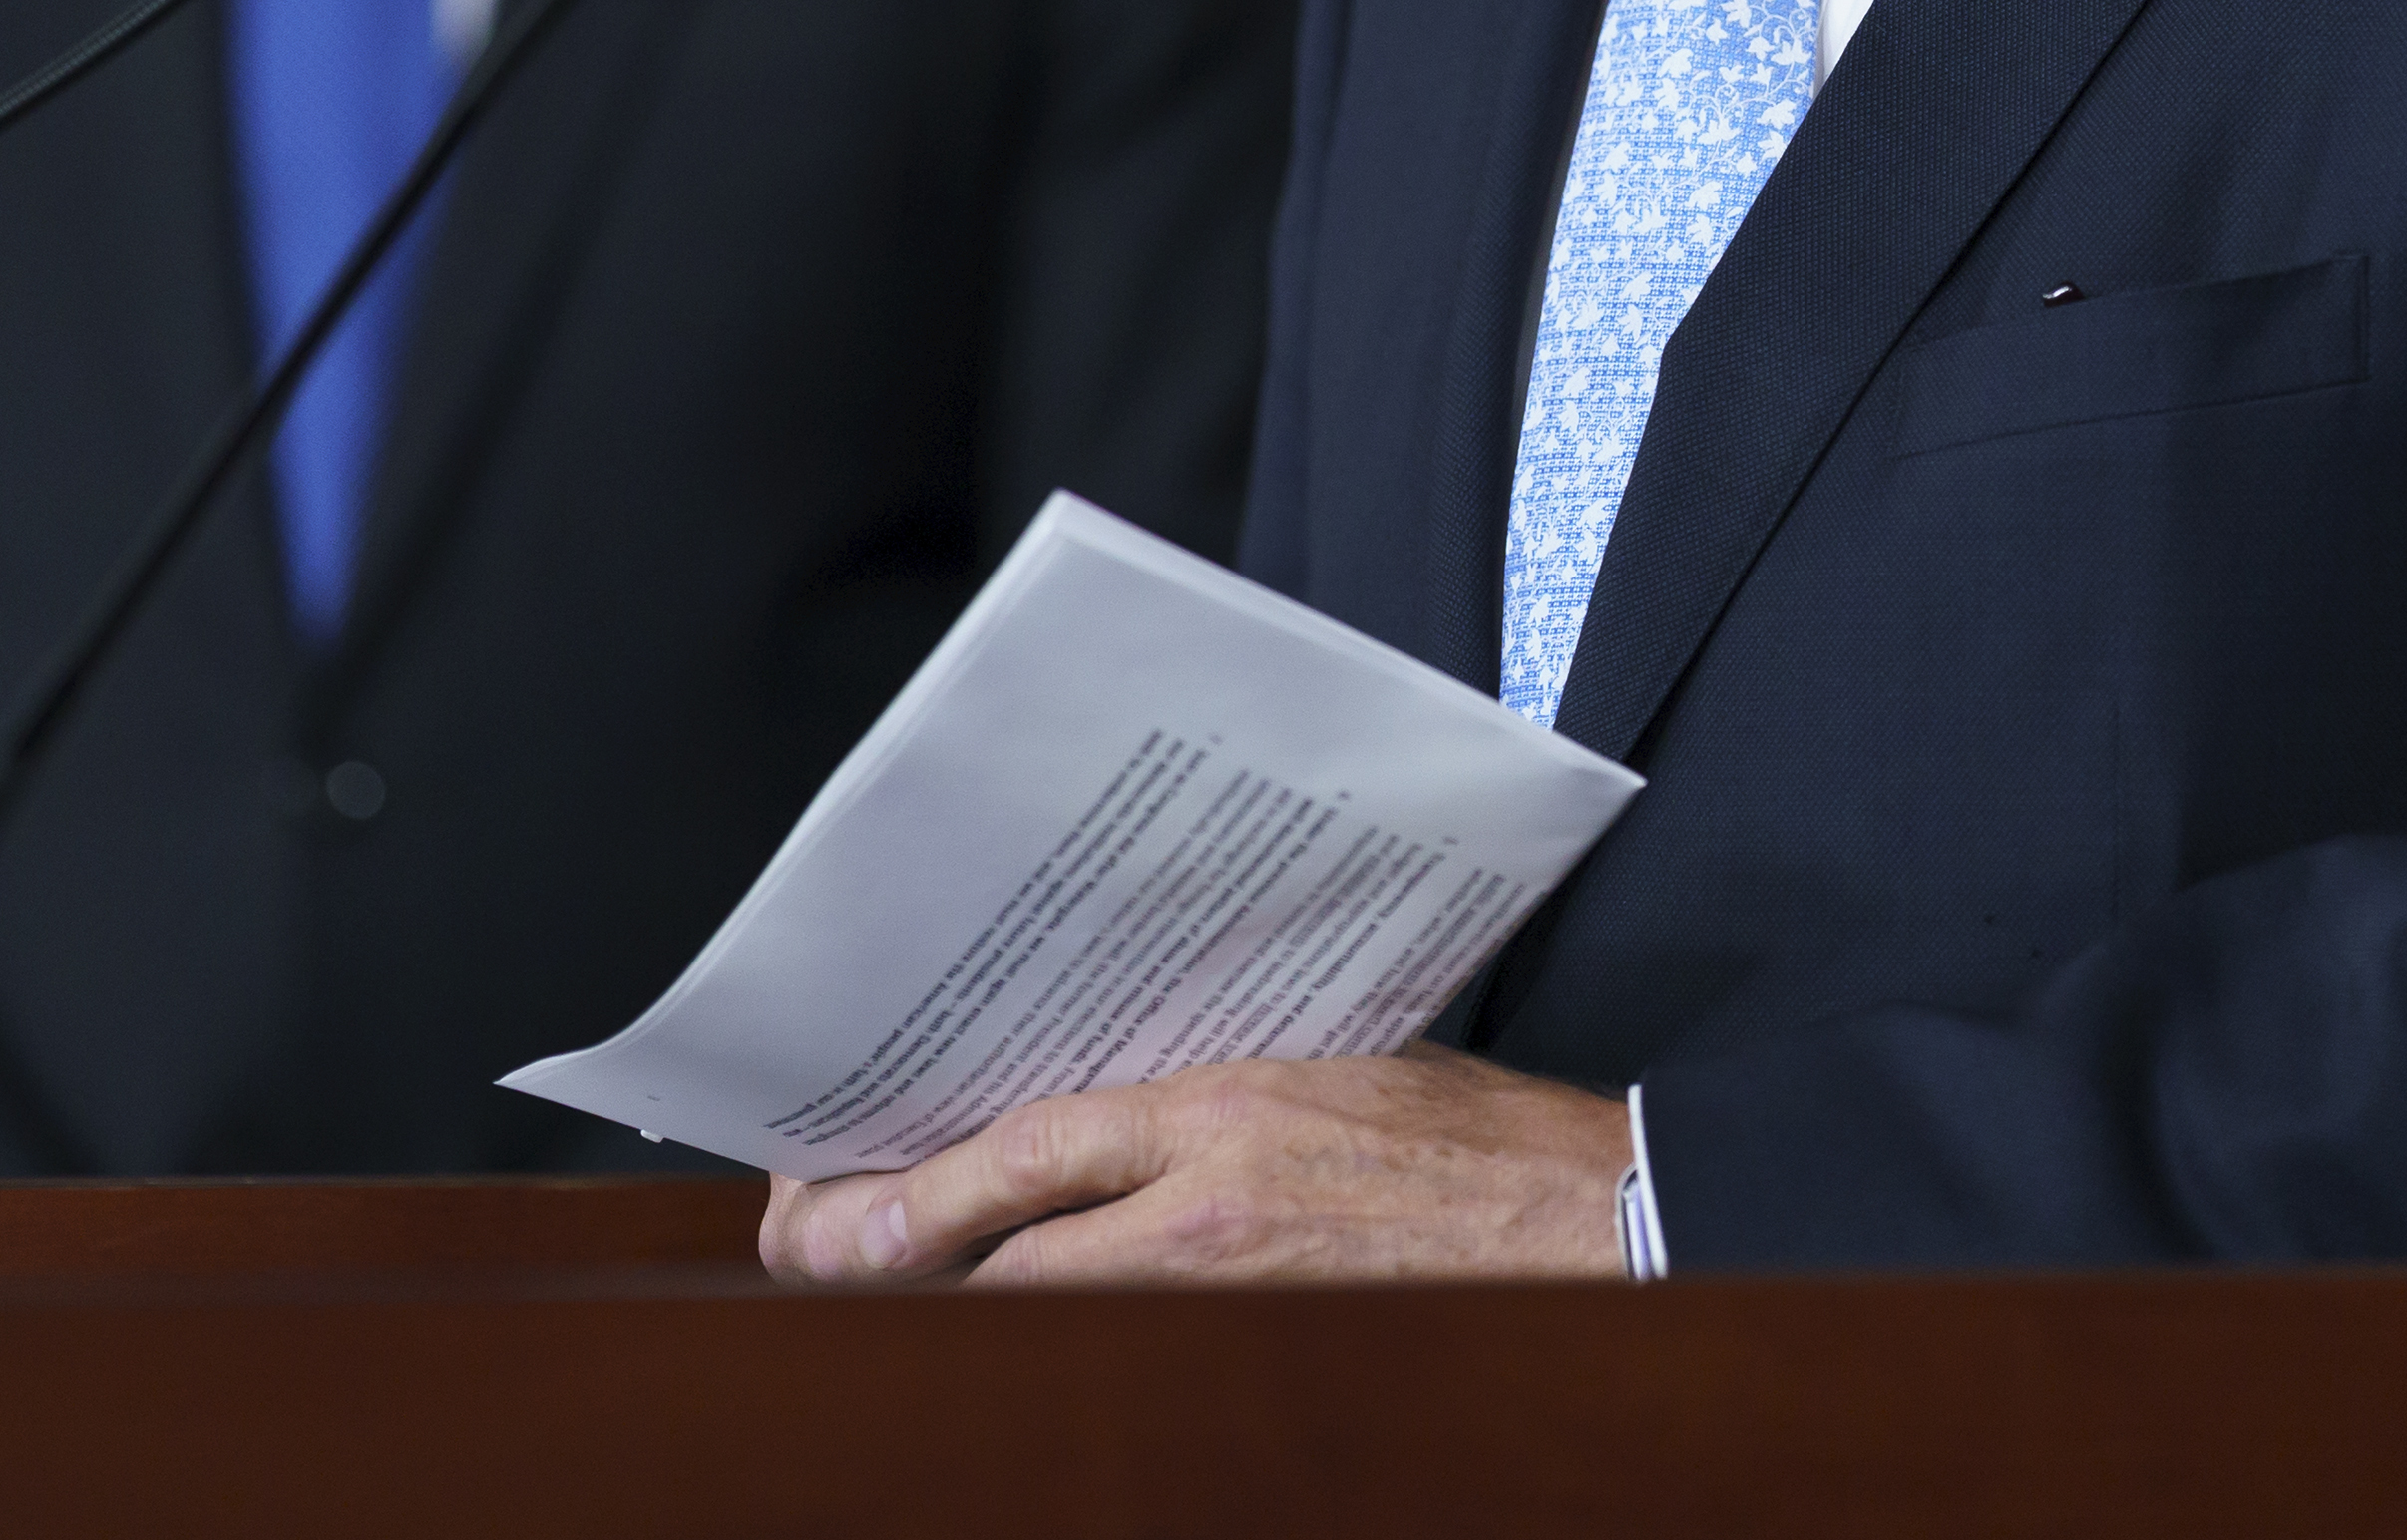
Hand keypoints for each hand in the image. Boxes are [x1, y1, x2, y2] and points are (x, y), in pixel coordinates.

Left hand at [755, 1048, 1628, 1287]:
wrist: (1586, 1218)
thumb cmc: (1465, 1134)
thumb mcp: (1317, 1060)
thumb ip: (1190, 1089)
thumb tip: (1075, 1109)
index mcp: (1221, 1106)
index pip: (1019, 1152)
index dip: (903, 1193)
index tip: (823, 1207)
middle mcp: (1211, 1207)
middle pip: (1003, 1255)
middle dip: (895, 1264)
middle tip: (820, 1257)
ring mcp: (1234, 1292)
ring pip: (1047, 1314)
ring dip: (966, 1302)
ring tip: (891, 1290)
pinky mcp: (1262, 1342)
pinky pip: (1123, 1346)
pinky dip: (1057, 1336)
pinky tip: (1020, 1325)